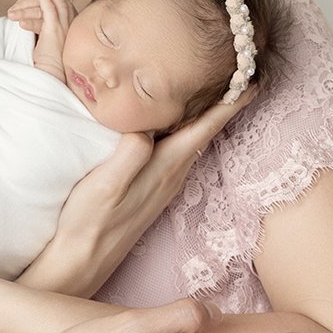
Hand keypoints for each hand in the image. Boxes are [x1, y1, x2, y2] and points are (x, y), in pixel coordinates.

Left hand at [9, 0, 73, 77]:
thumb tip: (34, 21)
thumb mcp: (49, 43)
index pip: (66, 9)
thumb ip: (46, 31)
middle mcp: (71, 27)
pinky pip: (50, 10)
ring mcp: (65, 28)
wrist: (49, 75)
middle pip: (62, 3)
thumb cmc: (48, 62)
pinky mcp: (55, 30)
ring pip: (55, 4)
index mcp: (72, 30)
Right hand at [20, 84, 259, 297]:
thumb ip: (129, 155)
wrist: (79, 262)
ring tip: (214, 90)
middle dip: (223, 102)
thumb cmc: (87, 223)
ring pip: (192, 141)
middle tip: (237, 70)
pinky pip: (177, 151)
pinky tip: (175, 124)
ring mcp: (163, 185)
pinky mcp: (151, 190)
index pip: (206, 127)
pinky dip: (185, 131)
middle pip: (205, 131)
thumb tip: (147, 129)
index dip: (230, 102)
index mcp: (164, 167)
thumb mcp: (105, 185)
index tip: (252, 77)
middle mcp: (172, 175)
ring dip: (205, 116)